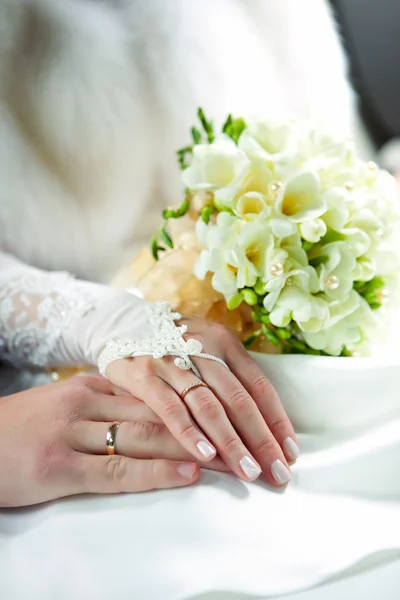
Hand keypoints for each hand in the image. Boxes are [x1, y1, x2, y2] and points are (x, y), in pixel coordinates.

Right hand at [0, 376, 226, 507]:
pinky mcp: (59, 466)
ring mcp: (74, 431)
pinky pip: (118, 467)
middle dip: (216, 428)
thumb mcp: (73, 405)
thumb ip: (113, 406)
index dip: (207, 408)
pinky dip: (157, 469)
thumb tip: (159, 416)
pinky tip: (189, 471)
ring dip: (200, 449)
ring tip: (241, 461)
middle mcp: (91, 401)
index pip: (165, 395)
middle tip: (256, 443)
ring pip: (149, 435)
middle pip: (166, 413)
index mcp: (98, 385)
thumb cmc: (26, 428)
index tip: (244, 420)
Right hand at [106, 318, 298, 486]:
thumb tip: (263, 425)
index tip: (291, 452)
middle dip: (262, 440)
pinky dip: (189, 432)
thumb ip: (228, 379)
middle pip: (239, 400)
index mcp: (224, 343)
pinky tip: (205, 456)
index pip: (260, 386)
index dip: (277, 421)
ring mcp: (173, 360)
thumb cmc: (172, 346)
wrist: (120, 322)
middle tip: (278, 473)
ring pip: (209, 406)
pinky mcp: (144, 374)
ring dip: (231, 442)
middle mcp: (203, 349)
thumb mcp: (205, 350)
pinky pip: (170, 408)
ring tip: (248, 472)